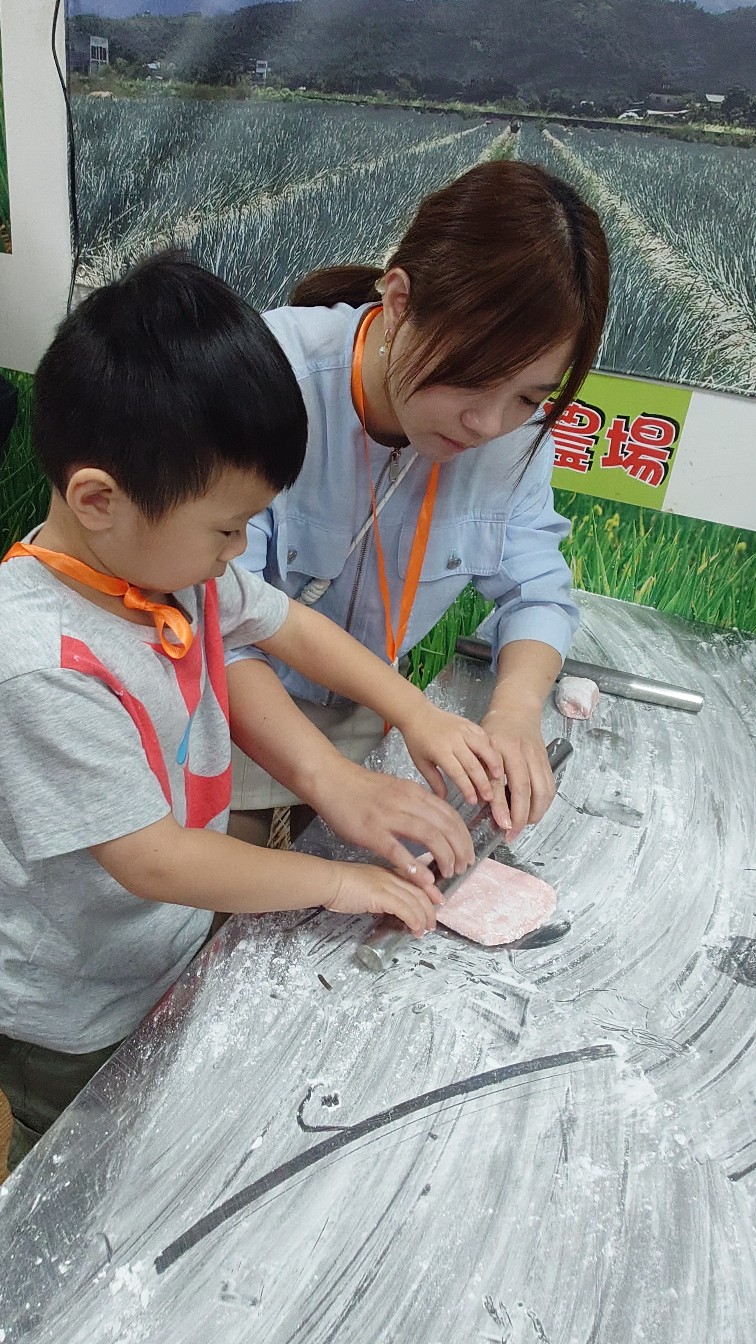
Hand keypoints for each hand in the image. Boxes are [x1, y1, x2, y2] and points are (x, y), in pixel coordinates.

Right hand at [315, 760, 475, 888]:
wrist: (332, 780)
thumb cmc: (361, 788)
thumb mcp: (397, 789)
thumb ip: (416, 804)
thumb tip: (435, 820)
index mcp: (415, 793)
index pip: (450, 815)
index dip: (464, 837)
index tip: (467, 853)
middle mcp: (407, 802)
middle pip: (446, 826)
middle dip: (460, 850)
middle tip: (463, 868)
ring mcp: (390, 816)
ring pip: (429, 836)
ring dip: (444, 857)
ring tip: (449, 873)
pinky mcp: (372, 831)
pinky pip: (398, 850)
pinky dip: (414, 867)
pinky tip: (425, 880)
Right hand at [323, 861, 439, 934]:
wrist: (328, 881)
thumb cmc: (338, 884)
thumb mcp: (363, 885)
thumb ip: (376, 894)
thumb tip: (383, 908)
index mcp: (386, 872)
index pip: (415, 879)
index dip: (429, 890)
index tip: (438, 900)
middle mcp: (390, 876)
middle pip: (419, 892)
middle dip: (430, 909)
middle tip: (432, 923)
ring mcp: (386, 885)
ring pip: (415, 901)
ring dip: (423, 918)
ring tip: (425, 930)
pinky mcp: (381, 896)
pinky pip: (405, 909)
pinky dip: (413, 920)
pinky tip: (415, 928)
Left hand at [397, 703, 503, 807]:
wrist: (417, 714)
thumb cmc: (417, 740)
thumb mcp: (421, 763)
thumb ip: (434, 781)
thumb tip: (443, 798)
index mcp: (440, 751)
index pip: (457, 773)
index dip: (467, 788)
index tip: (473, 801)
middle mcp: (453, 740)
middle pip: (473, 763)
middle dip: (482, 782)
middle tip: (489, 796)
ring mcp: (462, 730)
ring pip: (482, 747)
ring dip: (492, 762)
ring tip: (499, 775)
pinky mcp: (467, 723)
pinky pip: (482, 735)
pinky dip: (490, 746)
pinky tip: (495, 756)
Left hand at [481, 703, 555, 839]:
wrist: (517, 710)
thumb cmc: (493, 730)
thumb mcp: (479, 747)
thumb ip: (480, 772)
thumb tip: (482, 804)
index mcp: (499, 747)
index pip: (500, 781)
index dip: (501, 805)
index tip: (502, 825)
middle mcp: (520, 752)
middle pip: (525, 789)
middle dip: (520, 816)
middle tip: (512, 834)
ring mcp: (536, 756)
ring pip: (542, 790)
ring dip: (535, 813)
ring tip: (523, 826)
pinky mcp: (547, 760)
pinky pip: (550, 786)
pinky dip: (545, 804)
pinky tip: (535, 812)